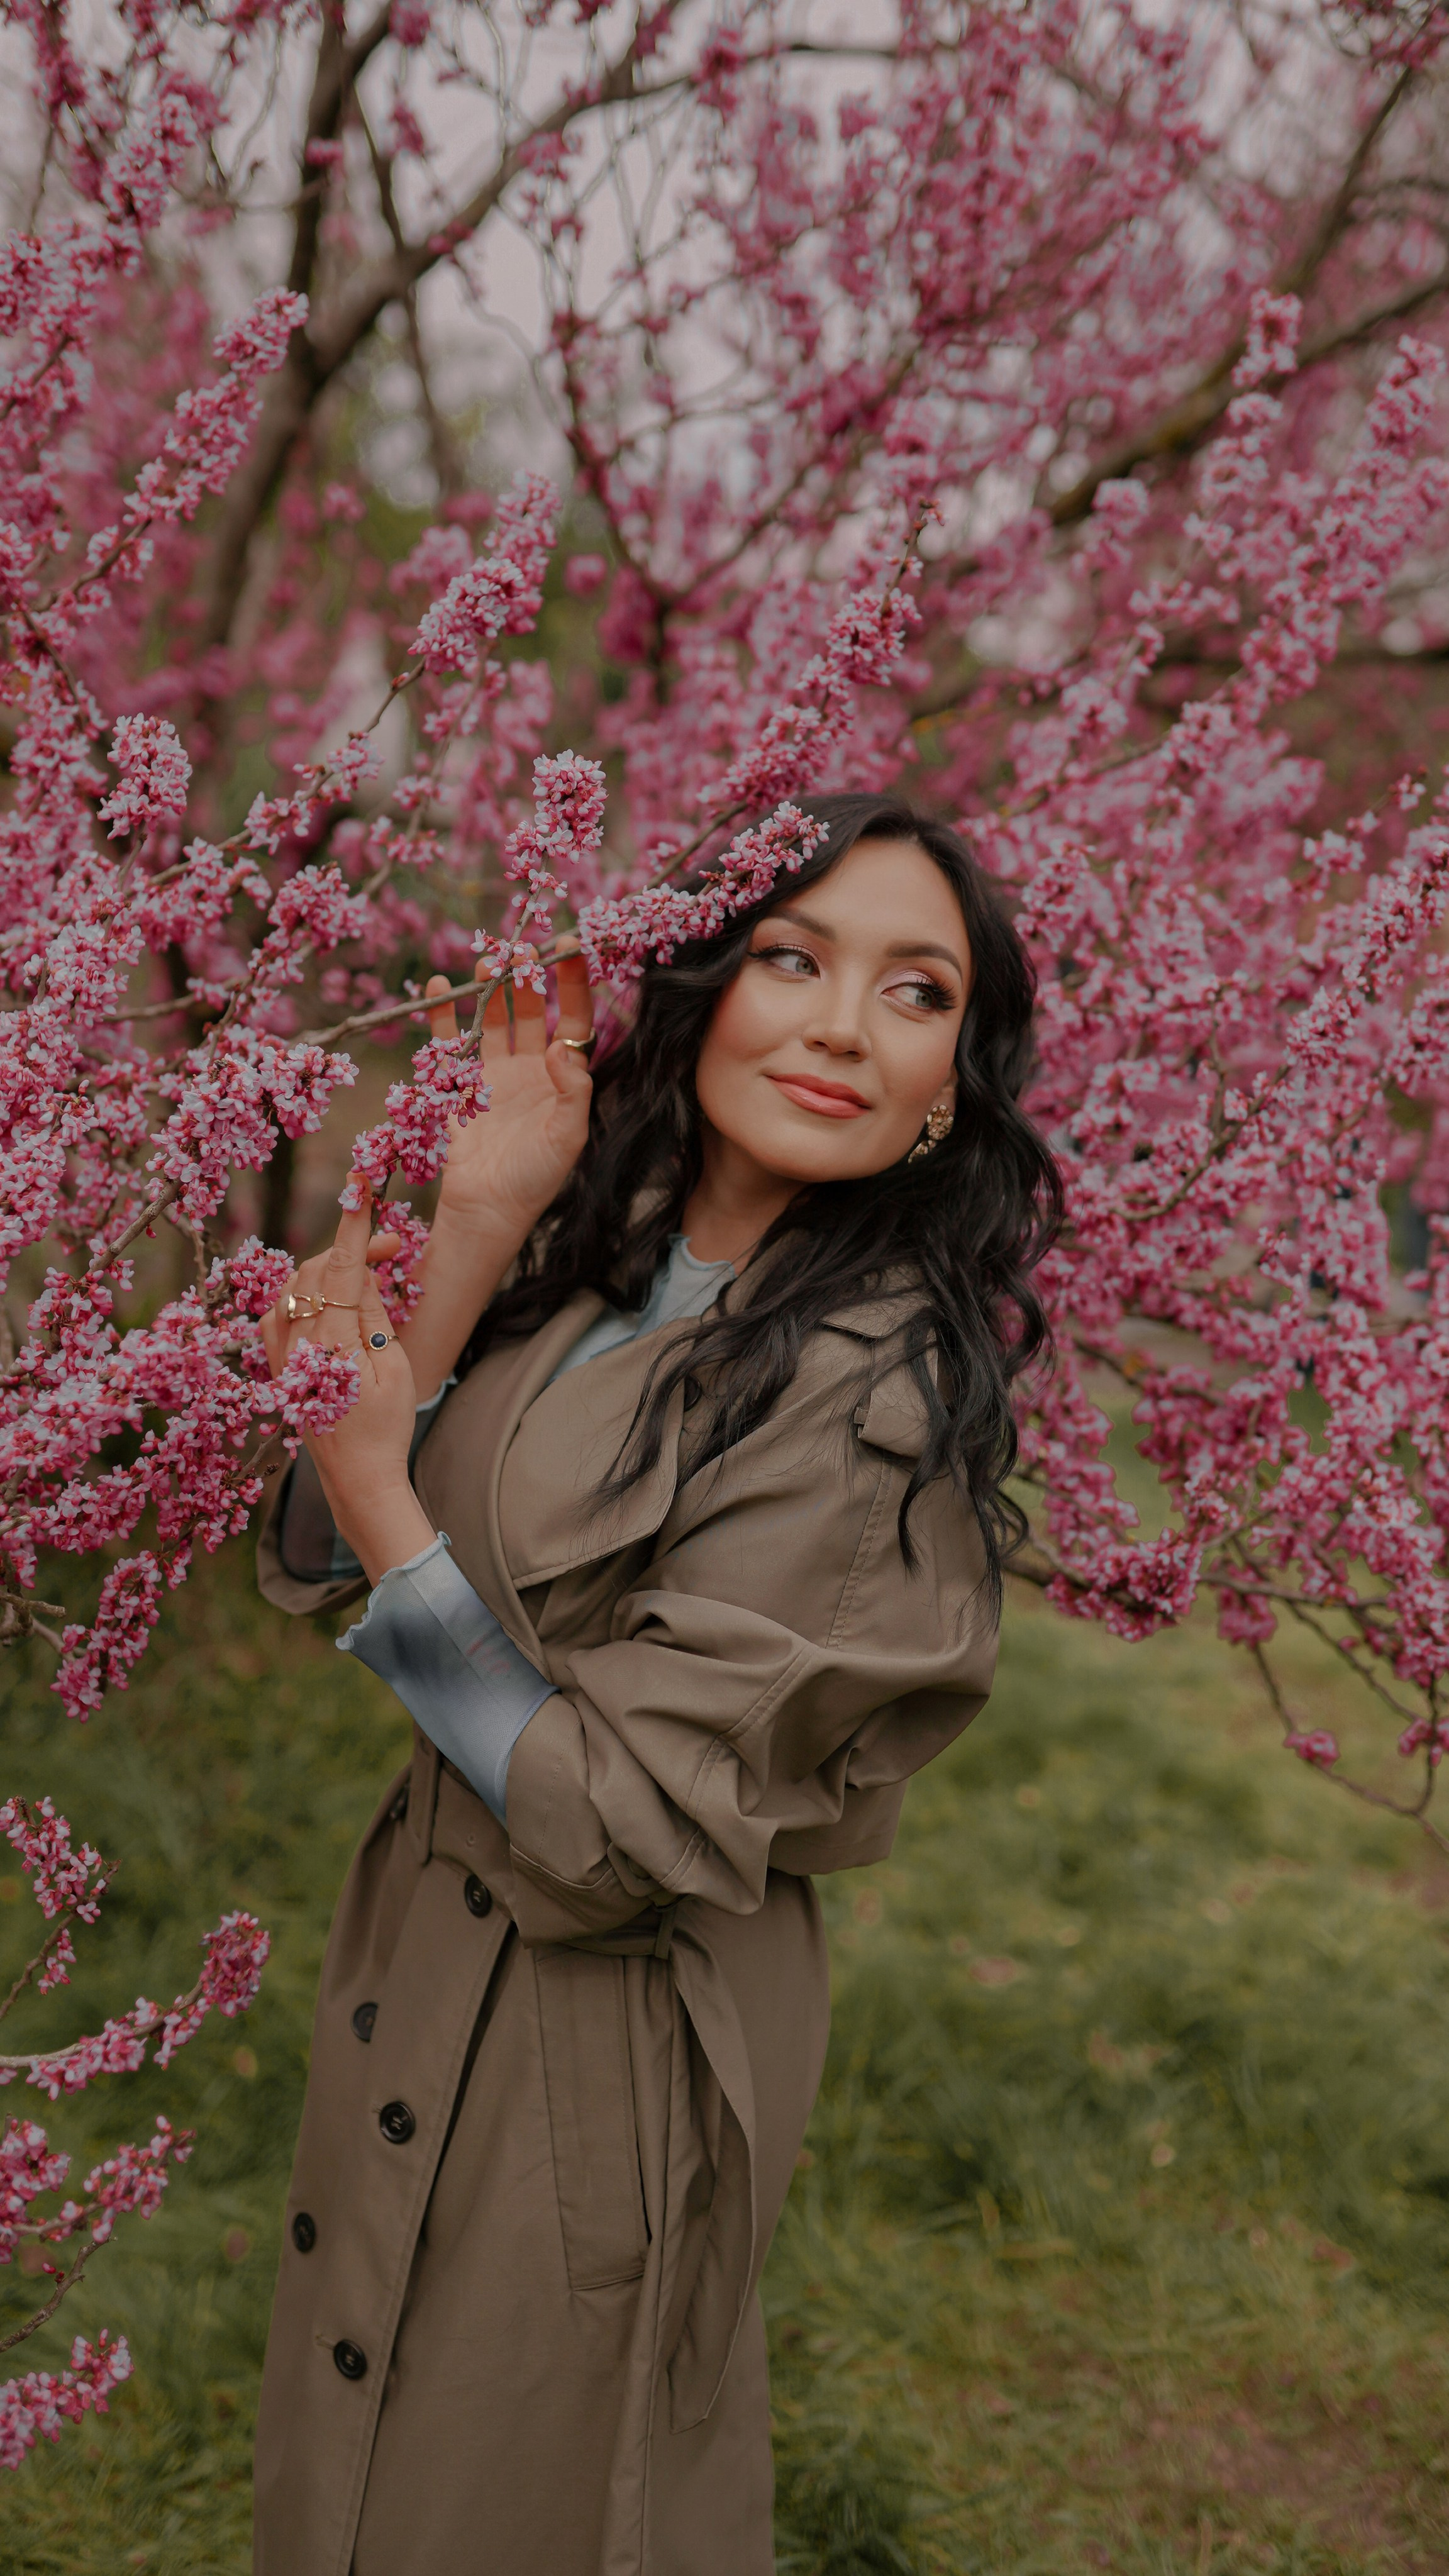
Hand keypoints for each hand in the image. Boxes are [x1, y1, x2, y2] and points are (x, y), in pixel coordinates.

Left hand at [262, 1186, 436, 1581]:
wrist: (357, 1479)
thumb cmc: (386, 1429)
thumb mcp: (395, 1369)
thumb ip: (373, 1317)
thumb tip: (362, 1274)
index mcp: (332, 1343)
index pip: (342, 1267)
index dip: (353, 1223)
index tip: (360, 1184)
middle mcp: (296, 1344)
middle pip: (319, 1271)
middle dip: (355, 1249)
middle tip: (397, 1249)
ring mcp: (281, 1354)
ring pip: (296, 1286)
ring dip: (331, 1269)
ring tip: (370, 1275)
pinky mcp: (276, 1365)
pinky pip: (279, 1311)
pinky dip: (304, 1292)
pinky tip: (329, 1298)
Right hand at [423, 942, 594, 1253]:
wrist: (487, 1211)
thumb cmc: (535, 1179)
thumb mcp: (567, 1138)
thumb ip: (572, 1092)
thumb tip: (560, 1045)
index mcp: (562, 1079)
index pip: (573, 1021)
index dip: (574, 985)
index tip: (572, 948)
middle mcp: (529, 1070)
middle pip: (530, 1012)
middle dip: (526, 979)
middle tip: (520, 950)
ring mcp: (492, 1076)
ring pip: (491, 1020)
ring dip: (489, 990)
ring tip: (486, 960)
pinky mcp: (458, 1087)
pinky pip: (450, 1043)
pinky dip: (444, 1014)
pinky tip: (441, 985)